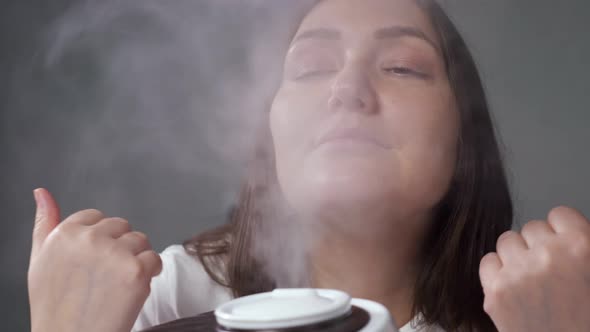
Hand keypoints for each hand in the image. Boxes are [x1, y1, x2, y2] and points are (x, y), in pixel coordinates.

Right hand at [27, 188, 161, 331]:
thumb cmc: (55, 307)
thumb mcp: (40, 261)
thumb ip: (44, 223)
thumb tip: (42, 192)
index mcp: (64, 233)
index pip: (95, 217)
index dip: (99, 240)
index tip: (94, 261)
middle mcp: (89, 239)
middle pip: (121, 226)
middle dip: (119, 247)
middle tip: (106, 275)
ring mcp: (114, 254)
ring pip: (140, 240)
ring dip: (136, 258)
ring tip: (119, 283)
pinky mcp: (136, 271)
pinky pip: (154, 259)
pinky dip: (151, 273)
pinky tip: (133, 289)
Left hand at [479, 206, 589, 331]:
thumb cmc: (585, 318)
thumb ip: (581, 246)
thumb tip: (565, 228)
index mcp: (582, 247)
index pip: (559, 214)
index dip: (561, 232)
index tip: (562, 247)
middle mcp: (549, 255)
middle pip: (531, 228)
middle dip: (539, 246)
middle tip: (549, 272)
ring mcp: (519, 273)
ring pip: (507, 241)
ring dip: (517, 257)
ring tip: (532, 282)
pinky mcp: (496, 292)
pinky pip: (488, 261)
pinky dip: (498, 273)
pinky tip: (514, 290)